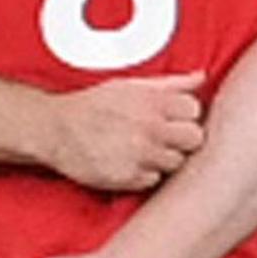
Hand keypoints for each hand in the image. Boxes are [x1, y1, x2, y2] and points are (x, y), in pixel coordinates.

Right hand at [42, 72, 206, 190]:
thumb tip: (201, 77)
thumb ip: (170, 83)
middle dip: (183, 138)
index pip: (195, 110)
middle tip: (166, 137)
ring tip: (144, 149)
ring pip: (176, 162)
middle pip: (194, 139)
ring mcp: (138, 155)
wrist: (55, 130)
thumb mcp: (130, 85)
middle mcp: (148, 128)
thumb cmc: (95, 105)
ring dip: (165, 157)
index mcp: (150, 102)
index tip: (173, 118)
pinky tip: (130, 162)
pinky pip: (154, 180)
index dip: (186, 115)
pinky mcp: (127, 178)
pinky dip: (145, 173)